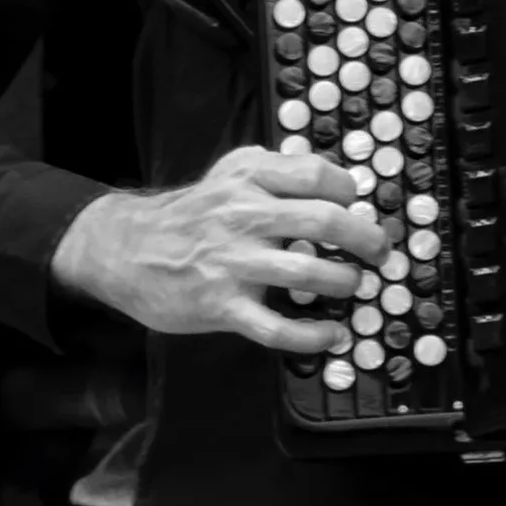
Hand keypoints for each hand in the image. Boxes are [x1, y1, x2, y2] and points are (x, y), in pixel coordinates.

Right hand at [51, 147, 389, 351]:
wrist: (126, 250)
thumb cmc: (193, 213)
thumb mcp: (230, 172)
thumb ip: (279, 169)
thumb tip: (339, 180)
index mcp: (248, 178)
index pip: (316, 175)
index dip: (347, 190)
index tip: (356, 205)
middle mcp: (242, 216)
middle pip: (324, 221)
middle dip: (366, 239)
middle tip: (379, 252)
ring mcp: (233, 263)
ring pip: (308, 272)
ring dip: (345, 282)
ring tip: (353, 285)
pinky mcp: (222, 306)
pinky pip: (277, 328)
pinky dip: (312, 336)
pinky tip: (331, 334)